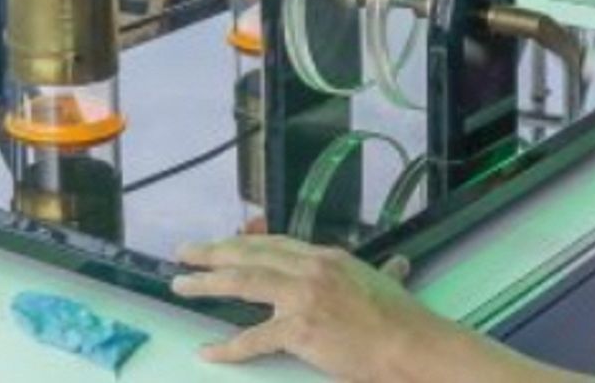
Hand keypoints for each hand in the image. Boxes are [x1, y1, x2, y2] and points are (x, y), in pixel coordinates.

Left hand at [172, 236, 452, 378]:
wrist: (414, 347)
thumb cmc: (405, 321)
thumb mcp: (386, 284)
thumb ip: (383, 274)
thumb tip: (397, 267)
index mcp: (326, 257)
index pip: (273, 243)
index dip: (241, 243)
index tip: (219, 245)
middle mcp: (309, 268)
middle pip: (248, 254)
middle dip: (211, 252)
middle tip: (184, 252)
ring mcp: (302, 297)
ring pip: (242, 282)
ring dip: (206, 282)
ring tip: (181, 284)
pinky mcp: (299, 330)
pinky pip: (253, 338)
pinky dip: (228, 347)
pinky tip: (208, 351)